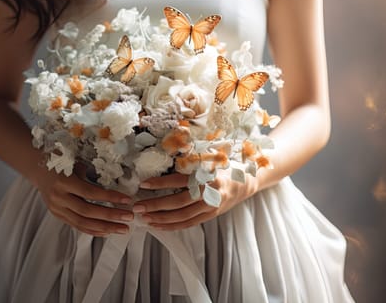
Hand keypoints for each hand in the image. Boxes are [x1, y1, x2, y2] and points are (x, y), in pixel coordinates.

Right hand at [33, 165, 134, 236]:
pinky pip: (77, 226)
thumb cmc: (61, 162)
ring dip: (105, 227)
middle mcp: (59, 197)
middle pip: (87, 211)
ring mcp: (57, 209)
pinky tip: (107, 231)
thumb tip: (117, 183)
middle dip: (110, 216)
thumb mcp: (76, 164)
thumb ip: (92, 175)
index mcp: (64, 182)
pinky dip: (93, 230)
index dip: (110, 197)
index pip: (90, 193)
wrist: (37, 168)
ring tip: (122, 228)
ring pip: (82, 222)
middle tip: (129, 217)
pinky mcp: (58, 215)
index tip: (127, 200)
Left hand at [132, 169, 257, 230]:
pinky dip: (173, 226)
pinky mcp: (211, 215)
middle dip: (156, 205)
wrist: (247, 181)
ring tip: (145, 218)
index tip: (143, 184)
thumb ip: (189, 163)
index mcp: (206, 174)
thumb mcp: (208, 160)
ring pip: (183, 216)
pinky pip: (189, 223)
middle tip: (138, 206)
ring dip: (162, 218)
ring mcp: (211, 206)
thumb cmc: (223, 167)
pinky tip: (159, 226)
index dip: (160, 183)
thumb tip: (162, 160)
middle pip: (179, 202)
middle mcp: (209, 191)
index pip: (179, 180)